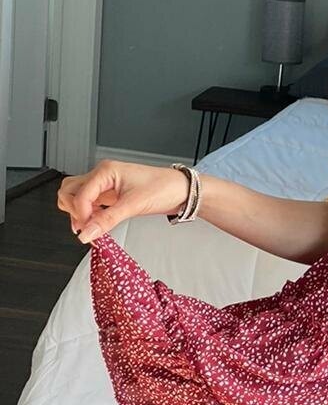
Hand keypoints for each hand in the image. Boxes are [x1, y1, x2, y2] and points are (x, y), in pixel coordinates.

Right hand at [58, 160, 191, 243]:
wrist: (181, 190)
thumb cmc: (164, 188)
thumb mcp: (134, 205)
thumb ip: (107, 220)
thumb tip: (86, 233)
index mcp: (105, 171)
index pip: (79, 194)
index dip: (80, 214)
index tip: (87, 229)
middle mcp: (102, 175)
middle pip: (69, 190)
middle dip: (72, 210)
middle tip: (86, 227)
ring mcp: (105, 185)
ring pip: (76, 196)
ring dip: (78, 213)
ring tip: (91, 227)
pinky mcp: (110, 195)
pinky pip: (89, 203)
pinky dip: (89, 214)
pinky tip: (98, 224)